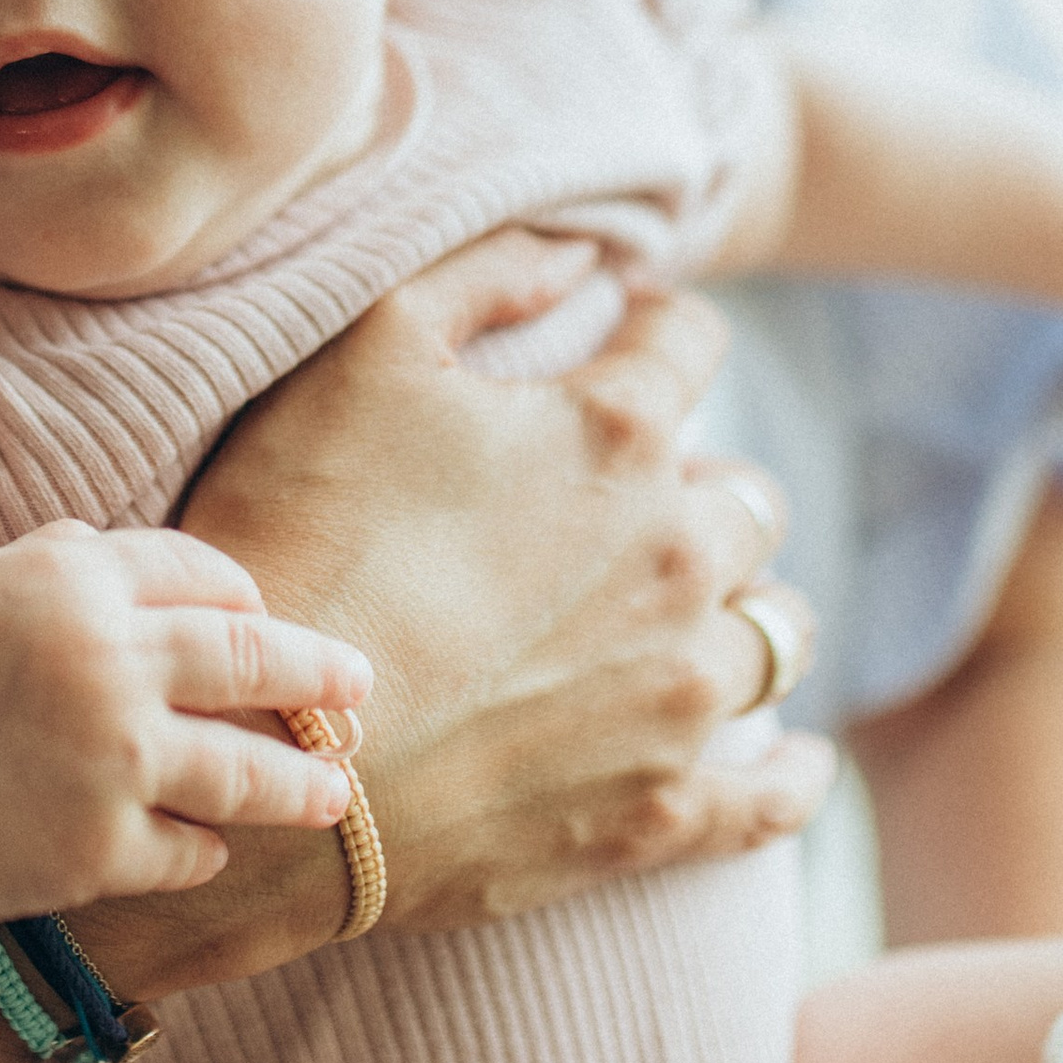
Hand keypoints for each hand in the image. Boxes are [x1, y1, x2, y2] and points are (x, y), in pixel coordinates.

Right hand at [0, 526, 368, 916]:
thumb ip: (89, 563)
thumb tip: (193, 579)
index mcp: (82, 581)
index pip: (210, 577)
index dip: (250, 600)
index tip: (270, 626)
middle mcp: (110, 664)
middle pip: (257, 660)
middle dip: (323, 675)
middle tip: (363, 688)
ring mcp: (109, 763)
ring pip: (249, 773)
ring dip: (304, 784)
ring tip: (336, 793)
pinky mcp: (97, 852)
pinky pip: (189, 850)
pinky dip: (206, 848)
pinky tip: (211, 846)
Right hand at [177, 234, 831, 940]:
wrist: (267, 742)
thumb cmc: (301, 530)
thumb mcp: (366, 351)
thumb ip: (484, 273)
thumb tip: (581, 253)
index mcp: (616, 434)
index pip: (690, 342)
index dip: (658, 325)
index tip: (632, 335)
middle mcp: (678, 557)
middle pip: (748, 498)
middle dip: (700, 482)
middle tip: (631, 504)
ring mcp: (679, 692)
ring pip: (775, 633)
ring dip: (741, 608)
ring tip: (692, 616)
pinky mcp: (658, 809)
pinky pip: (773, 797)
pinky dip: (789, 776)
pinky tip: (794, 764)